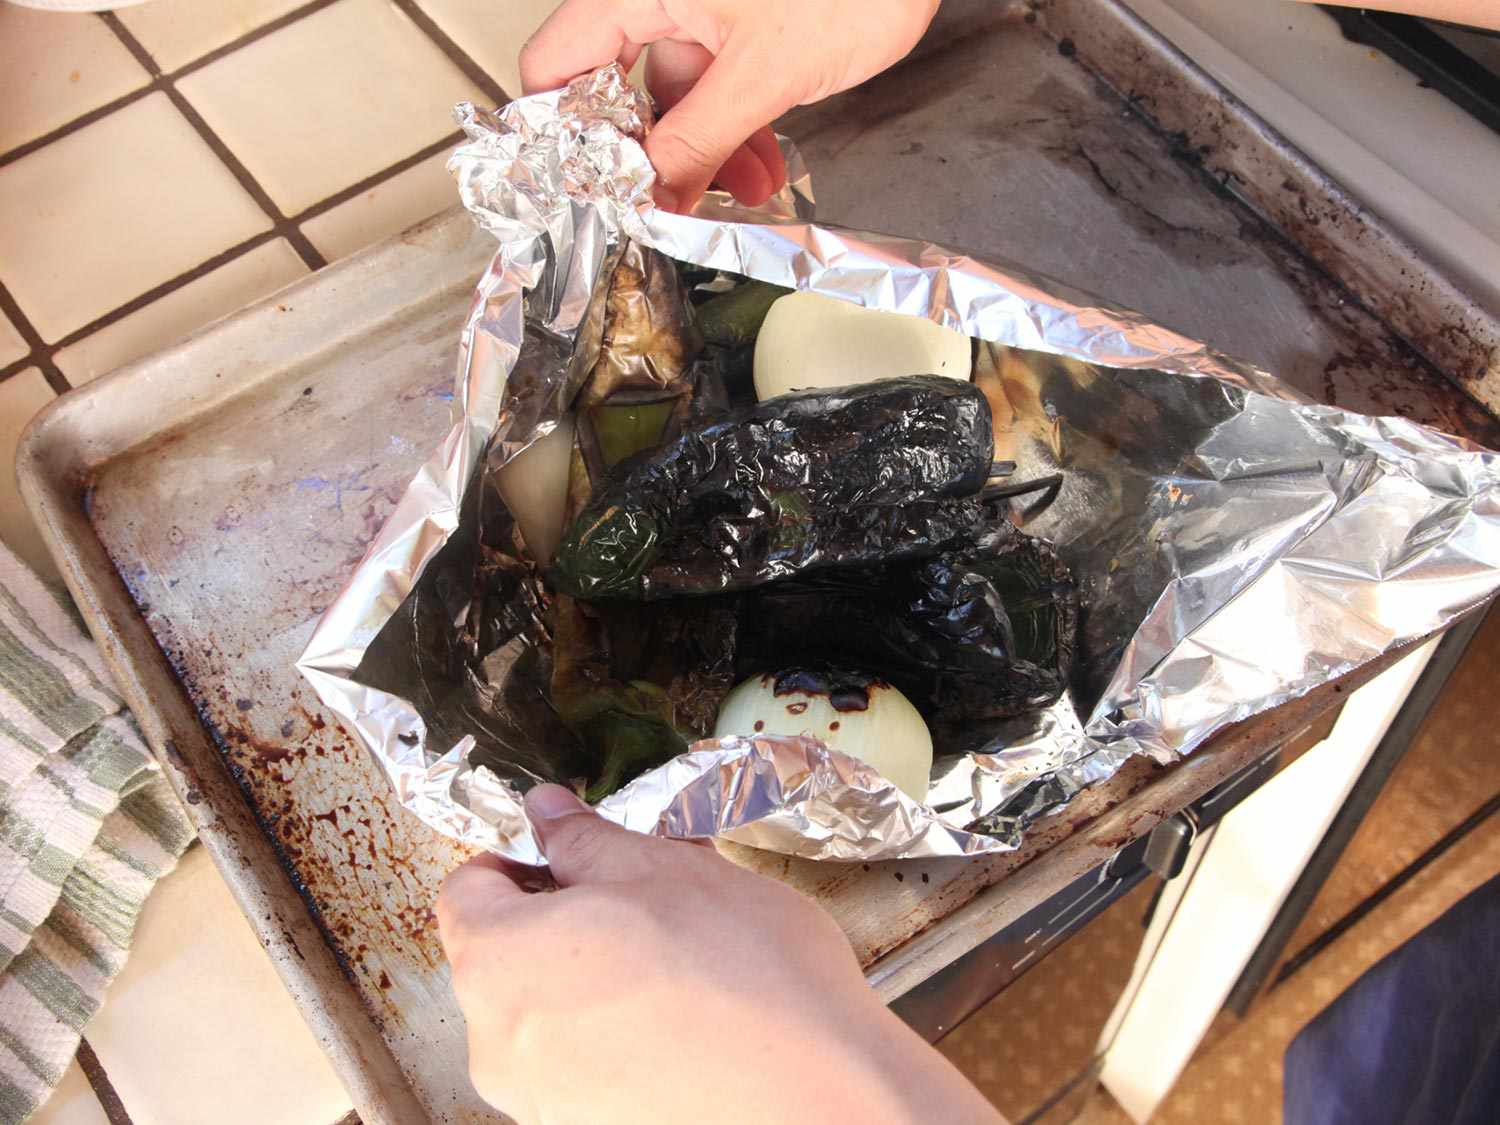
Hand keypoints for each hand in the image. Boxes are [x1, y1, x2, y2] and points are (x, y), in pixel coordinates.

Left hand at [437, 784, 1005, 1123]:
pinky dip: (612, 1030)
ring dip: (589, 973)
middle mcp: (500, 1044)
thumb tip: (546, 811)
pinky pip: (578, 1062)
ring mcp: (541, 1099)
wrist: (819, 1095)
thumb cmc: (743, 975)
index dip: (514, 856)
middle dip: (558, 915)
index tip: (563, 849)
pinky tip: (679, 1013)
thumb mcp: (660, 868)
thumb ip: (584, 837)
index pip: (465, 890)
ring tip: (671, 956)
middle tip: (634, 895)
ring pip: (543, 1011)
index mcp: (499, 963)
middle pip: (501, 955)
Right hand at [519, 0, 940, 211]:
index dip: (562, 131)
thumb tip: (651, 196)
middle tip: (664, 205)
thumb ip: (698, 142)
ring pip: (677, 91)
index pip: (557, 61)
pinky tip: (759, 164)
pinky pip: (718, 79)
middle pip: (615, 83)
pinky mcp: (742, 17)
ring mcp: (702, 3)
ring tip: (738, 192)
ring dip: (703, 150)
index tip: (590, 189)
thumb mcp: (764, 74)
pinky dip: (735, 125)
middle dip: (649, 153)